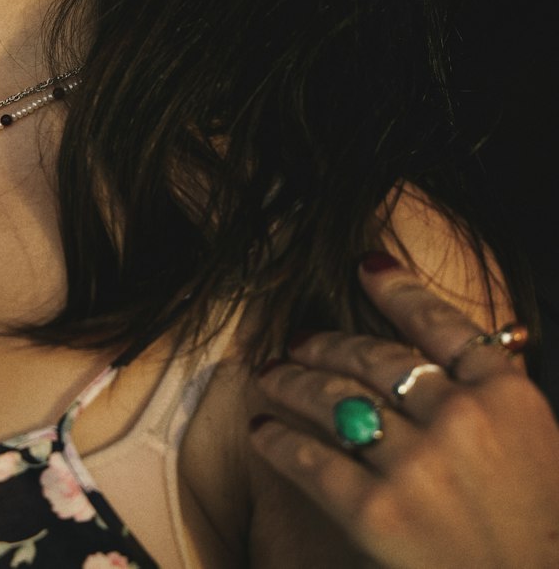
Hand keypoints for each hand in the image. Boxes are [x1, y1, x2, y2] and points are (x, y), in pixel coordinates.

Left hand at [250, 253, 558, 568]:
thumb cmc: (540, 528)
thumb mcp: (536, 441)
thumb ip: (487, 392)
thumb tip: (432, 353)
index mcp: (505, 395)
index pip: (438, 323)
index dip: (396, 290)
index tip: (365, 267)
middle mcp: (459, 418)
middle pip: (375, 358)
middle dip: (327, 344)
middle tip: (300, 340)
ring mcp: (416, 464)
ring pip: (335, 399)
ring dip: (293, 382)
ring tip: (271, 375)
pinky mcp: (377, 512)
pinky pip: (313, 462)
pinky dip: (280, 442)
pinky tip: (263, 430)